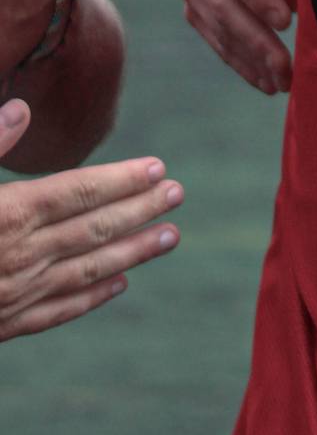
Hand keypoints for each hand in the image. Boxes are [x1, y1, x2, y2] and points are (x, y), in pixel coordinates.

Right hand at [0, 102, 181, 340]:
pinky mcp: (2, 327)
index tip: (159, 169)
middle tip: (180, 195)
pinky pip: (58, 311)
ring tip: (170, 237)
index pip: (80, 191)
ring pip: (87, 271)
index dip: (122, 179)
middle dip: (141, 210)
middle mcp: (19, 257)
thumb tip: (20, 107)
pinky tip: (119, 284)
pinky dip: (93, 297)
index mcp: (7, 214)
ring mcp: (13, 296)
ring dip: (132, 252)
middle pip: (94, 228)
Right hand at [177, 0, 305, 95]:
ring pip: (217, 26)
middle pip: (221, 2)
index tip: (286, 22)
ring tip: (281, 83)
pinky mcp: (192, 6)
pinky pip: (214, 39)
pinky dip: (242, 63)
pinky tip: (266, 82)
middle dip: (255, 40)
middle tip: (284, 68)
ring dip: (250, 59)